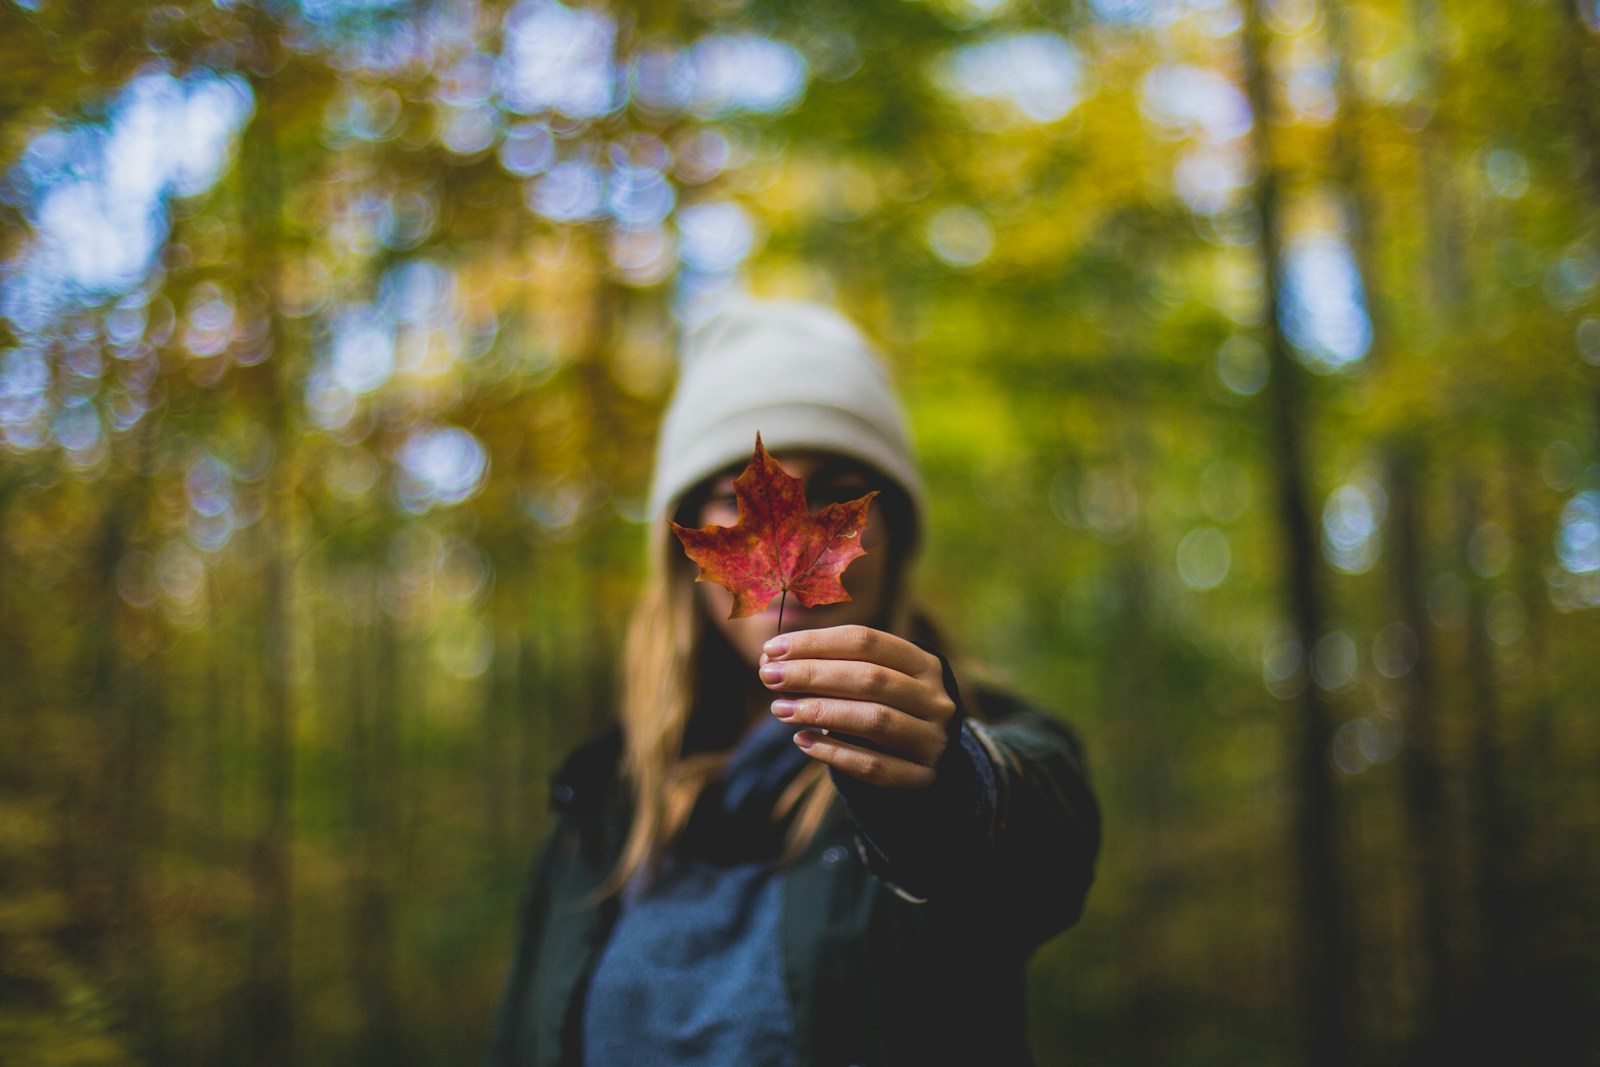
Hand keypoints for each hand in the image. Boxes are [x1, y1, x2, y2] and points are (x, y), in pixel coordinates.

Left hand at [758, 624, 957, 788]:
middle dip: (812, 675)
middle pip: (870, 678)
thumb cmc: (887, 709)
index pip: (866, 640)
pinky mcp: (922, 777)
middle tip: (768, 676)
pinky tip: (802, 741)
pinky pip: (873, 766)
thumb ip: (828, 667)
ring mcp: (933, 740)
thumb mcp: (871, 681)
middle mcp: (935, 699)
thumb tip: (770, 657)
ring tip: (779, 709)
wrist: (928, 761)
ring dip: (820, 712)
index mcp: (924, 663)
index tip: (772, 648)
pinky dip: (834, 753)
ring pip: (873, 721)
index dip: (817, 642)